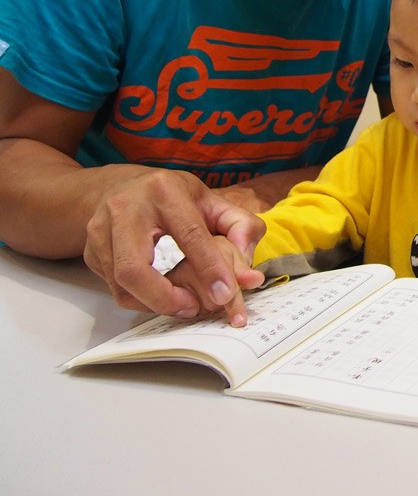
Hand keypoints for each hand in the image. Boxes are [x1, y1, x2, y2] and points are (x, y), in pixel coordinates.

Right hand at [83, 168, 265, 321]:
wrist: (123, 186)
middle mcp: (125, 208)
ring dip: (152, 303)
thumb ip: (240, 228)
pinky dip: (139, 299)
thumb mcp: (212, 201)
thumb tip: (249, 272)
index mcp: (164, 190)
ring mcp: (100, 231)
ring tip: (181, 305)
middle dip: (164, 298)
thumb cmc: (173, 197)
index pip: (189, 235)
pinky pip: (112, 287)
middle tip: (192, 309)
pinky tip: (160, 297)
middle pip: (134, 267)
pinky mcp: (90, 251)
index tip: (225, 293)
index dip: (209, 267)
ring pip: (120, 283)